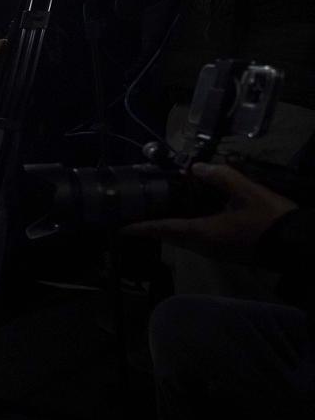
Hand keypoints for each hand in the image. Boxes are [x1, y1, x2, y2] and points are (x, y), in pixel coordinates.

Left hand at [123, 163, 296, 260]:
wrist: (296, 243)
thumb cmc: (270, 219)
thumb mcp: (247, 192)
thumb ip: (221, 177)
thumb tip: (196, 168)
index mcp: (204, 233)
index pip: (165, 229)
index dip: (142, 228)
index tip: (122, 228)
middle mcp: (204, 246)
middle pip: (171, 235)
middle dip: (152, 226)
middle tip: (136, 214)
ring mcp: (215, 251)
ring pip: (184, 238)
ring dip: (168, 227)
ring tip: (155, 211)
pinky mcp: (225, 250)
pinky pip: (196, 239)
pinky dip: (185, 227)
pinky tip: (187, 214)